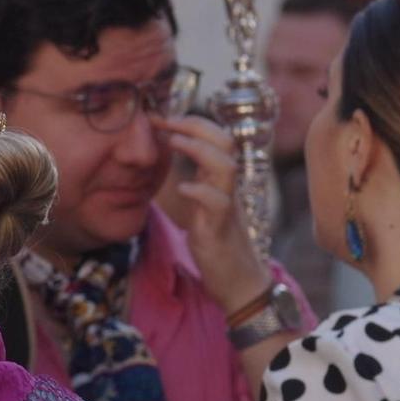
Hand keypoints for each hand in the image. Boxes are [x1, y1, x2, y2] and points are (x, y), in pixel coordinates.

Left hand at [158, 116, 267, 317]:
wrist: (239, 283)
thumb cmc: (218, 246)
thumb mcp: (201, 208)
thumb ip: (194, 183)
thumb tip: (170, 164)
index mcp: (222, 181)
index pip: (216, 137)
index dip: (191, 121)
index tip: (160, 116)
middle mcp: (229, 189)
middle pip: (224, 141)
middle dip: (195, 124)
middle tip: (165, 120)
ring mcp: (228, 207)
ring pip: (225, 166)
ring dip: (198, 149)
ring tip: (173, 141)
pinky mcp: (221, 229)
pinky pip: (217, 203)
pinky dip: (198, 191)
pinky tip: (181, 189)